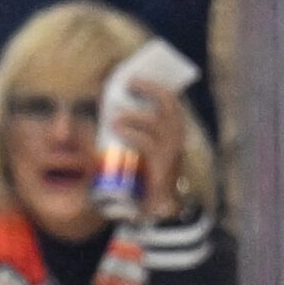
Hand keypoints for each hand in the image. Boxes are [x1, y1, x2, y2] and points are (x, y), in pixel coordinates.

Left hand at [115, 79, 192, 222]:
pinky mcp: (162, 165)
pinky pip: (147, 142)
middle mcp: (176, 137)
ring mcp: (171, 150)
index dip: (155, 84)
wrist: (157, 210)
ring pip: (158, 121)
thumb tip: (108, 111)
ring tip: (115, 115)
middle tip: (129, 81)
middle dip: (151, 88)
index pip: (170, 100)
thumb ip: (127, 133)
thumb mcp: (135, 152)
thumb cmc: (142, 178)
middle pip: (170, 104)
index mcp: (171, 131)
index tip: (134, 74)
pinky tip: (115, 127)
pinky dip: (131, 132)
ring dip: (135, 114)